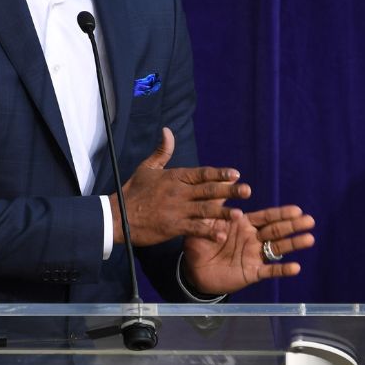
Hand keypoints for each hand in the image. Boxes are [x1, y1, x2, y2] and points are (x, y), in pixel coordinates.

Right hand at [112, 127, 250, 245]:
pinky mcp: (172, 226)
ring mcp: (176, 210)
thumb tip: (167, 131)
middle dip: (229, 190)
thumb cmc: (133, 191)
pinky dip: (208, 231)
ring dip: (223, 212)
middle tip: (247, 190)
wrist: (117, 216)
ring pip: (204, 210)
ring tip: (240, 214)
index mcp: (174, 177)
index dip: (219, 173)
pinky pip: (194, 229)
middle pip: (208, 190)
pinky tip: (221, 234)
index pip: (201, 173)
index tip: (236, 173)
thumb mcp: (147, 168)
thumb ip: (162, 151)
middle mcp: (178, 192)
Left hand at [182, 205, 315, 295]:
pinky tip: (296, 267)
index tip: (297, 209)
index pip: (267, 217)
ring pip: (277, 249)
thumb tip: (225, 179)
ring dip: (294, 244)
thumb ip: (216, 201)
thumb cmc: (199, 243)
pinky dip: (282, 270)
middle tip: (310, 220)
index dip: (282, 214)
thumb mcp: (206, 219)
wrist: (193, 269)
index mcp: (245, 225)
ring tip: (309, 239)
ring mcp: (254, 256)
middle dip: (293, 225)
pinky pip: (269, 271)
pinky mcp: (252, 273)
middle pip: (277, 230)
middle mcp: (254, 239)